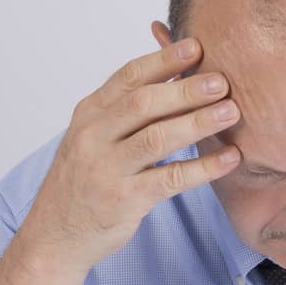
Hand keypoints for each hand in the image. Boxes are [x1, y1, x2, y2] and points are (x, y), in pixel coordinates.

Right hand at [20, 37, 241, 268]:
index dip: (163, 61)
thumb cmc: (84, 182)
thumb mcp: (93, 138)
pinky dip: (203, 167)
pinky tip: (229, 158)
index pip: (128, 78)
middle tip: (222, 81)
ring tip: (231, 112)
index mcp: (89, 114)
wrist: (54, 236)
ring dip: (198, 123)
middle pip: (144, 103)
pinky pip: (170, 179)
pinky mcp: (123, 200)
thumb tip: (171, 73)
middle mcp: (93, 137)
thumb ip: (124, 109)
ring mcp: (106, 169)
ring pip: (157, 138)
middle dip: (186, 89)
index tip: (196, 48)